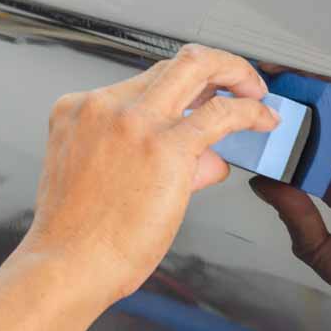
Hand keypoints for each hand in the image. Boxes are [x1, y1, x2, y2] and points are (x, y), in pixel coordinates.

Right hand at [19, 44, 279, 300]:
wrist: (66, 266)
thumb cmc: (77, 239)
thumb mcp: (98, 181)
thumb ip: (151, 160)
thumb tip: (205, 158)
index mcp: (78, 111)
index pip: (142, 82)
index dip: (181, 91)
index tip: (202, 99)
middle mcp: (105, 106)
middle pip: (171, 63)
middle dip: (215, 65)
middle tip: (239, 83)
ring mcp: (134, 121)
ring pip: (197, 67)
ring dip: (235, 73)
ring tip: (255, 93)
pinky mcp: (165, 146)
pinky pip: (221, 114)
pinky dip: (250, 111)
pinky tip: (263, 121)